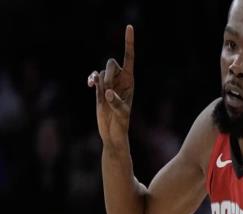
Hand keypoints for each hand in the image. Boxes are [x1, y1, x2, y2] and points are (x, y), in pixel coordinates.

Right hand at [88, 24, 134, 146]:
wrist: (112, 134)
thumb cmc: (122, 125)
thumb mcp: (121, 114)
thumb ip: (115, 102)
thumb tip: (107, 92)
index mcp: (130, 82)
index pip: (129, 58)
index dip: (128, 42)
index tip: (128, 27)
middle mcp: (120, 81)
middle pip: (111, 64)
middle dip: (107, 73)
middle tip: (106, 88)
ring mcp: (109, 85)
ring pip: (101, 71)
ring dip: (99, 79)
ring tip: (99, 92)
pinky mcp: (99, 90)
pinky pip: (94, 77)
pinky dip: (91, 79)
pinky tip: (90, 85)